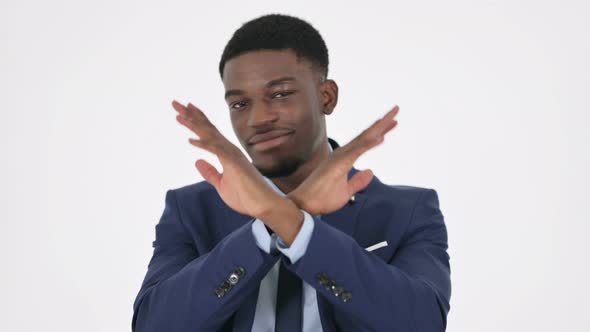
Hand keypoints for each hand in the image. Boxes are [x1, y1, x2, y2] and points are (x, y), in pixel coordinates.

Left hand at [171, 100, 281, 218]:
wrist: (263, 205)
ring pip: (210, 136)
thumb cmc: (245, 196)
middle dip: (191, 115)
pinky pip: (217, 151)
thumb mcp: (221, 184)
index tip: (185, 110)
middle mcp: (229, 150)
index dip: (197, 120)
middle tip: (175, 103)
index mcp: (227, 154)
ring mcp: (232, 155)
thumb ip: (210, 173)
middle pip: (207, 128)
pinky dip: (204, 144)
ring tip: (180, 116)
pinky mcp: (234, 163)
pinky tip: (191, 140)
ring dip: (194, 125)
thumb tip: (197, 161)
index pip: (209, 133)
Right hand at [287, 106, 399, 214]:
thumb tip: (370, 172)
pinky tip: (379, 137)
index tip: (393, 122)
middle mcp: (342, 154)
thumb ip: (358, 182)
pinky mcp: (337, 164)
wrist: (305, 206)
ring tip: (392, 118)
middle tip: (396, 109)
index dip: (380, 132)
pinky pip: (355, 152)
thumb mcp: (346, 192)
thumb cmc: (321, 198)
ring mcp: (339, 158)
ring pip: (362, 140)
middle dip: (382, 122)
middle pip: (366, 135)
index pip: (365, 142)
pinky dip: (367, 144)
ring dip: (378, 128)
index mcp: (344, 159)